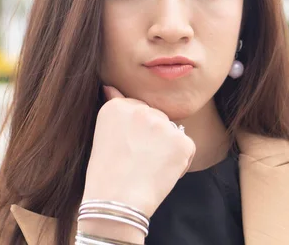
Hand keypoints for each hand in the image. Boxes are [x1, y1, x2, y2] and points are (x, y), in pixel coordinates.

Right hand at [78, 85, 195, 240]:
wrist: (116, 201)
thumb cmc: (106, 175)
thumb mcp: (102, 135)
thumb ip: (114, 109)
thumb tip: (110, 87)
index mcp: (117, 106)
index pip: (136, 111)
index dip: (134, 134)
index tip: (124, 150)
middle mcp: (140, 108)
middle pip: (155, 118)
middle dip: (151, 138)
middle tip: (136, 160)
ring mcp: (162, 123)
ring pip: (171, 132)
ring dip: (166, 148)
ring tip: (147, 168)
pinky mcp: (181, 140)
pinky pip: (186, 147)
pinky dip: (179, 162)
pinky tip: (160, 172)